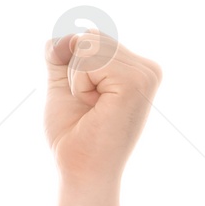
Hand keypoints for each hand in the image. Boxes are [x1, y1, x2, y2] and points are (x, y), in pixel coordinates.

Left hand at [42, 31, 161, 189]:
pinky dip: (79, 83)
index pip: (90, 37)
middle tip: (88, 105)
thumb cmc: (73, 135)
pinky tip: (94, 106)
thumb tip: (57, 36)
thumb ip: (62, 57)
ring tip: (92, 107)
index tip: (86, 100)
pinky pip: (90, 58)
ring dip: (76, 78)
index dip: (70, 66)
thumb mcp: (64, 85)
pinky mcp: (137, 81)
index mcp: (135, 69)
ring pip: (88, 43)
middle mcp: (147, 69)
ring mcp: (146, 74)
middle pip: (89, 36)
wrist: (80, 169)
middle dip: (72, 71)